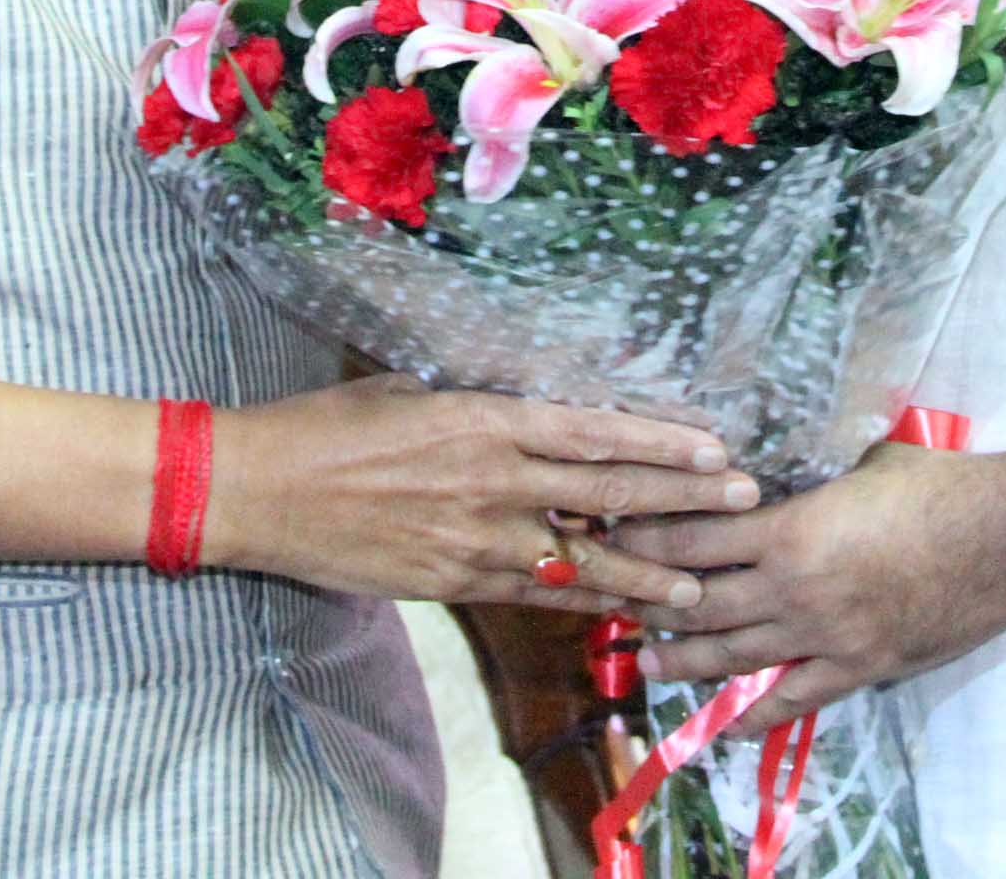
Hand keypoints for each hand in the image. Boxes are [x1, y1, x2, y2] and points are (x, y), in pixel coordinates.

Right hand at [206, 374, 761, 617]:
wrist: (263, 490)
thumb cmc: (330, 428)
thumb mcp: (411, 392)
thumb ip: (478, 406)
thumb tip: (530, 405)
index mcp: (485, 421)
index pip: (594, 432)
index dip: (660, 442)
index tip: (714, 447)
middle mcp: (492, 482)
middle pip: (607, 493)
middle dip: (681, 500)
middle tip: (742, 502)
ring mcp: (475, 540)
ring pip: (580, 560)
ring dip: (644, 574)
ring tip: (698, 588)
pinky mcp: (452, 583)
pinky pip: (531, 596)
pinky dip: (578, 604)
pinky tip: (616, 612)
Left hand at [615, 442, 1005, 727]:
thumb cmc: (938, 486)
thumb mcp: (859, 466)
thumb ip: (809, 480)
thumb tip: (777, 466)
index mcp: (790, 531)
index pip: (693, 540)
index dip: (647, 538)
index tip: (615, 534)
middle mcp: (796, 590)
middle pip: (700, 605)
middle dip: (650, 605)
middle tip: (613, 603)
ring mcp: (825, 636)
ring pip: (735, 657)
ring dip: (685, 661)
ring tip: (647, 661)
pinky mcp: (858, 668)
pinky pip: (793, 700)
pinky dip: (754, 714)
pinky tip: (725, 723)